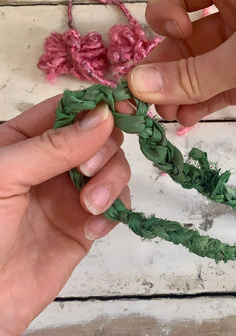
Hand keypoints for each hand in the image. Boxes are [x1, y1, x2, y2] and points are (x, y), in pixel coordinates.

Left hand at [0, 97, 129, 335]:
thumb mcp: (4, 176)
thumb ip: (54, 146)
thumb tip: (104, 116)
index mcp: (23, 141)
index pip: (68, 111)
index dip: (97, 107)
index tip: (122, 108)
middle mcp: (52, 164)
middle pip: (100, 138)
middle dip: (102, 152)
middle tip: (88, 171)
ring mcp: (72, 194)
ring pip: (114, 170)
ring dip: (110, 184)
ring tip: (90, 208)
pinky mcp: (88, 223)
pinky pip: (117, 206)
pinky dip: (113, 213)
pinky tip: (92, 228)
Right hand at [127, 0, 235, 135]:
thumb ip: (193, 74)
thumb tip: (136, 86)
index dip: (164, 13)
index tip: (171, 40)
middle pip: (187, 37)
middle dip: (166, 67)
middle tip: (147, 103)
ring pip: (203, 68)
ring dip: (181, 91)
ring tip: (166, 118)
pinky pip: (222, 89)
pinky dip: (203, 103)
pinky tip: (188, 120)